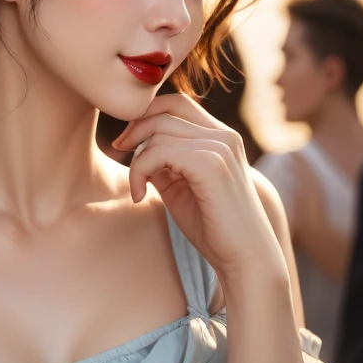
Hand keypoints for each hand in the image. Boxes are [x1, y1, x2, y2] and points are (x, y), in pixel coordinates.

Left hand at [112, 92, 285, 284]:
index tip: (125, 142)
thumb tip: (137, 147)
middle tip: (118, 152)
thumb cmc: (214, 228)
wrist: (245, 258)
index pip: (177, 103)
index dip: (146, 115)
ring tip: (138, 190)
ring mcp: (220, 149)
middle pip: (165, 111)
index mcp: (221, 138)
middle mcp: (224, 136)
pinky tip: (140, 196)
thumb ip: (164, 164)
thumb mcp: (181, 188)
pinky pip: (159, 152)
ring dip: (136, 160)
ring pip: (159, 132)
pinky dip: (140, 171)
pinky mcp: (211, 166)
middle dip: (134, 129)